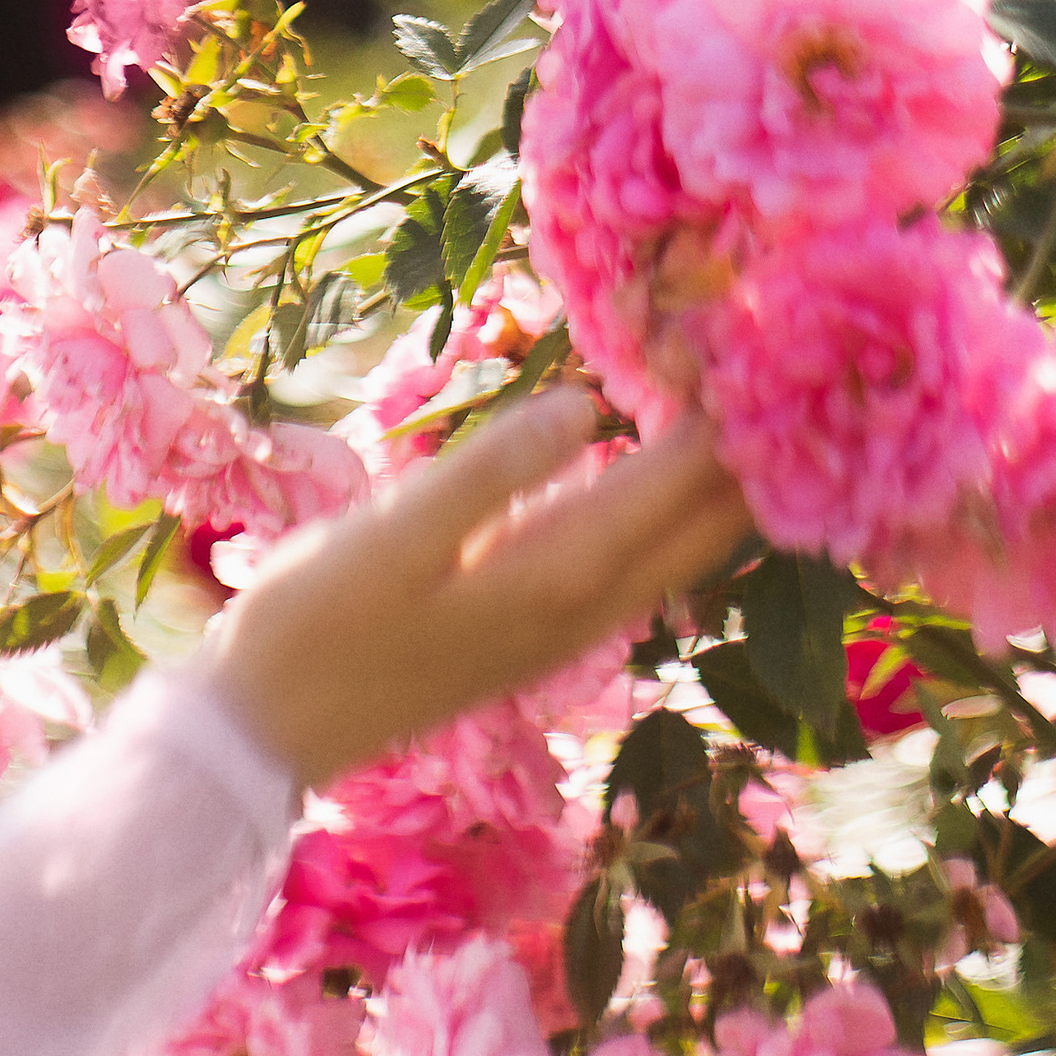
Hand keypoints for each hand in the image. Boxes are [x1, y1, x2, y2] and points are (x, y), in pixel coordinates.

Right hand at [198, 392, 748, 793]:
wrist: (271, 728)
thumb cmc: (322, 616)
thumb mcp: (397, 534)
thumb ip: (493, 469)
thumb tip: (586, 407)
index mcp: (560, 572)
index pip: (679, 481)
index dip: (726, 408)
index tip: (761, 327)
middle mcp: (587, 605)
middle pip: (708, 525)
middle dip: (753, 446)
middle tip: (784, 356)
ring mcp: (568, 623)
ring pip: (681, 546)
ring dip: (721, 477)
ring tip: (745, 396)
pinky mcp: (539, 624)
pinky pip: (642, 557)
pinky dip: (673, 503)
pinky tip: (661, 459)